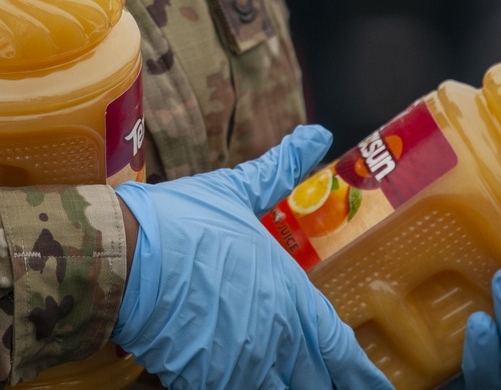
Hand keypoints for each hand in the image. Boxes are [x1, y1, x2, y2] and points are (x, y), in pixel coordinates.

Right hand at [112, 125, 392, 389]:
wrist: (125, 257)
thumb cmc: (181, 222)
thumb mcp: (235, 190)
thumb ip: (279, 170)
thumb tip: (315, 134)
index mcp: (288, 293)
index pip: (337, 346)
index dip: (359, 373)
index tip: (375, 386)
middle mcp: (274, 335)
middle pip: (313, 380)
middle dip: (323, 384)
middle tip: (331, 385)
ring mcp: (240, 363)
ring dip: (287, 387)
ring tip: (292, 384)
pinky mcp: (202, 378)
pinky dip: (243, 388)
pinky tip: (238, 381)